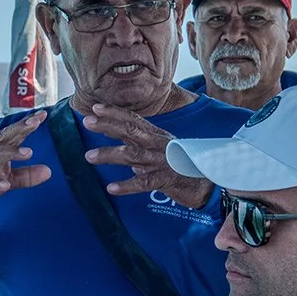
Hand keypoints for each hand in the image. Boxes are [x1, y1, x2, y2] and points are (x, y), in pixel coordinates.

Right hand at [0, 112, 50, 214]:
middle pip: (3, 137)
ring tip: (28, 152)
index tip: (43, 115)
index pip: (13, 134)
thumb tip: (48, 171)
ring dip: (10, 152)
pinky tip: (5, 185)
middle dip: (19, 128)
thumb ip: (26, 176)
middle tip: (35, 122)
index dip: (27, 124)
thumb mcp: (7, 179)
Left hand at [82, 103, 212, 208]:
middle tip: (87, 122)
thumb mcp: (157, 150)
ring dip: (110, 155)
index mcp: (156, 136)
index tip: (95, 108)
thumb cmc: (180, 165)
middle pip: (131, 132)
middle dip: (108, 125)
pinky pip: (144, 183)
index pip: (134, 120)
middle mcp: (159, 145)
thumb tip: (112, 136)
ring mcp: (163, 162)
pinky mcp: (167, 180)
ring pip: (134, 155)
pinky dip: (127, 185)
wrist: (209, 183)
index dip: (114, 113)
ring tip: (89, 156)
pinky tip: (111, 188)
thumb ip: (136, 144)